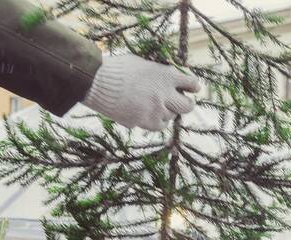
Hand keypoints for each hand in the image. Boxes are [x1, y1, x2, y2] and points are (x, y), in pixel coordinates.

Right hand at [84, 54, 200, 130]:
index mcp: (166, 75)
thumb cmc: (116, 69)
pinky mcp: (145, 122)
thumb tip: (169, 78)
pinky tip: (149, 115)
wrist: (97, 82)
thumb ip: (158, 72)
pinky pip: (159, 126)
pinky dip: (156, 121)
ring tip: (154, 105)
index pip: (192, 83)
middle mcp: (164, 94)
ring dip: (166, 111)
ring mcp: (155, 110)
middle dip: (186, 104)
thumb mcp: (142, 63)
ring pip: (171, 116)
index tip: (192, 89)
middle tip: (182, 104)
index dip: (193, 87)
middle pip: (188, 106)